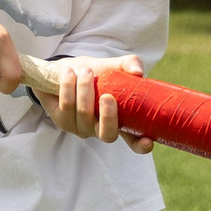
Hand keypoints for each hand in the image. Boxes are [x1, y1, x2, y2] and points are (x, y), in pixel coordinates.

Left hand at [32, 55, 153, 153]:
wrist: (64, 69)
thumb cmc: (94, 73)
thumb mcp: (113, 67)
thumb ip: (128, 65)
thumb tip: (138, 72)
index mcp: (119, 120)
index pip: (133, 141)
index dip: (141, 145)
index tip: (148, 141)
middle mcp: (100, 128)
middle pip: (107, 135)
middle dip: (108, 116)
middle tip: (107, 96)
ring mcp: (81, 127)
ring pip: (84, 114)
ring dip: (85, 90)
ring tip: (85, 71)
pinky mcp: (62, 121)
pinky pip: (66, 106)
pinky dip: (68, 87)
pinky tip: (68, 73)